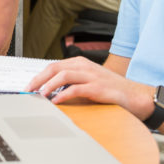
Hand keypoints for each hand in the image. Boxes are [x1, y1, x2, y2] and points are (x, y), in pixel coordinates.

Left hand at [25, 57, 153, 118]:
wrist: (136, 96)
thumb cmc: (110, 89)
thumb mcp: (88, 80)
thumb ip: (71, 81)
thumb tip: (48, 89)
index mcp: (79, 62)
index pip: (52, 66)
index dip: (38, 76)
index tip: (28, 86)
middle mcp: (84, 66)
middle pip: (54, 68)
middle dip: (38, 79)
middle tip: (28, 90)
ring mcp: (91, 76)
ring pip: (63, 76)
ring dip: (48, 85)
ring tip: (40, 95)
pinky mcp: (98, 88)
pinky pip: (76, 89)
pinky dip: (63, 95)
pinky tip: (56, 101)